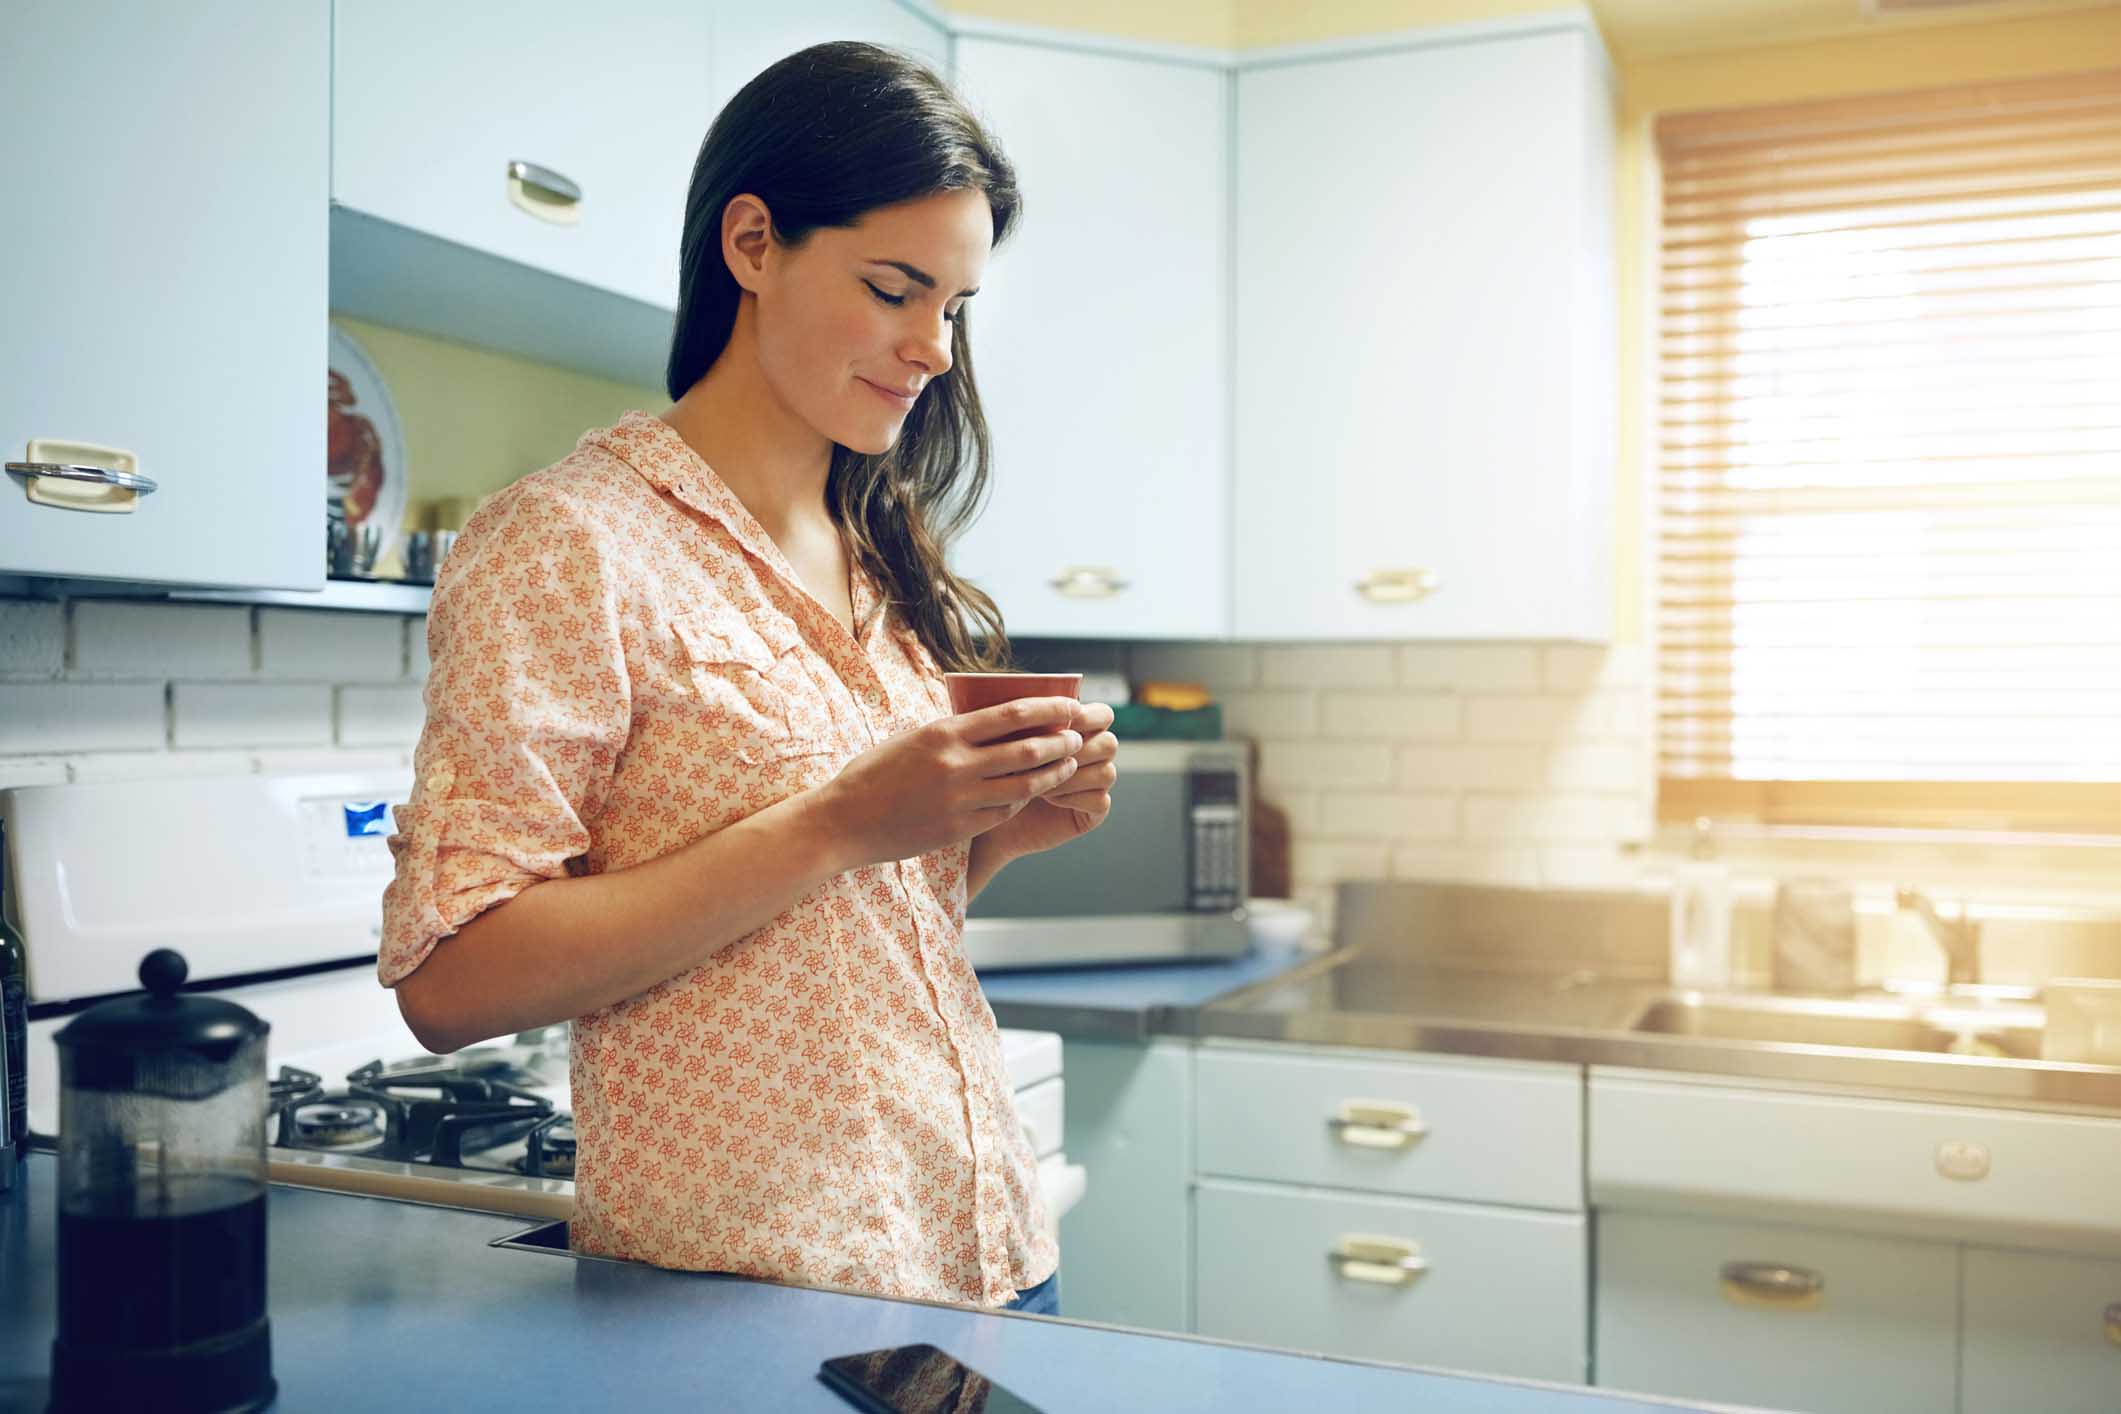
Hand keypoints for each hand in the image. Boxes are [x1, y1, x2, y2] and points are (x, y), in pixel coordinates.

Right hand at [816, 696, 1084, 867]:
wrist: (844, 821)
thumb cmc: (874, 774)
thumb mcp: (911, 738)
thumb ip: (952, 731)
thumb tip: (993, 720)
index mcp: (944, 733)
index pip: (1012, 715)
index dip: (1050, 711)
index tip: (1071, 707)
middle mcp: (956, 764)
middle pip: (1027, 750)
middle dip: (1061, 743)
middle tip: (1078, 739)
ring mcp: (959, 800)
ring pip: (1024, 785)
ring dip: (1052, 774)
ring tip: (1067, 767)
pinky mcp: (958, 829)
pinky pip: (1004, 812)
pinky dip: (1022, 800)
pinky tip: (1031, 793)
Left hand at [978, 702, 1117, 863]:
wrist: (987, 813)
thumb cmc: (992, 770)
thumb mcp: (1002, 740)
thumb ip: (1020, 718)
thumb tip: (1026, 689)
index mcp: (1079, 730)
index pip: (1103, 715)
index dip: (1089, 715)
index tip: (1064, 720)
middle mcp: (1093, 755)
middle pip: (1110, 743)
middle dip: (1080, 748)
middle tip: (1049, 754)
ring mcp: (1095, 785)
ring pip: (1106, 772)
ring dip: (1072, 775)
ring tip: (1039, 779)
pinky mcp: (1093, 812)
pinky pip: (1099, 801)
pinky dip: (1073, 798)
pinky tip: (1047, 798)